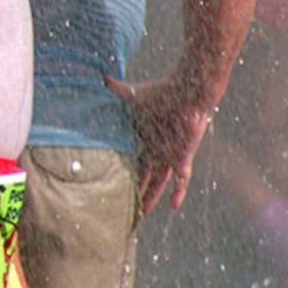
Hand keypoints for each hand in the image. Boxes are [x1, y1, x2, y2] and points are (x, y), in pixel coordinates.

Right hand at [105, 73, 213, 213]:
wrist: (187, 93)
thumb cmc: (162, 92)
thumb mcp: (134, 94)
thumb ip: (117, 89)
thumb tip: (100, 76)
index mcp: (143, 138)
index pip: (131, 159)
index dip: (124, 172)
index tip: (112, 184)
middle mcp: (155, 149)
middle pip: (144, 175)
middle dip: (136, 190)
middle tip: (127, 206)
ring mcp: (169, 155)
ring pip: (159, 181)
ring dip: (152, 196)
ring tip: (144, 211)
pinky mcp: (182, 156)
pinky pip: (181, 178)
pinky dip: (178, 191)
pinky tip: (173, 205)